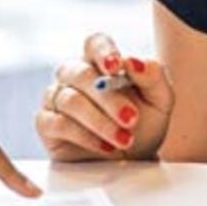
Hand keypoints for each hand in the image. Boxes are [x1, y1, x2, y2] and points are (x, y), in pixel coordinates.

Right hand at [35, 32, 173, 160]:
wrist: (134, 161)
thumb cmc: (144, 125)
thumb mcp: (160, 100)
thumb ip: (153, 76)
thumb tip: (133, 61)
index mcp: (101, 62)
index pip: (95, 44)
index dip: (103, 52)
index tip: (116, 67)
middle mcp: (75, 75)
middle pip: (81, 73)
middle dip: (108, 98)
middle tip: (131, 119)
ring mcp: (57, 98)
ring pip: (70, 100)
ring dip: (100, 122)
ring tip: (123, 140)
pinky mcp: (47, 124)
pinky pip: (58, 124)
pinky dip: (84, 136)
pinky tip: (105, 147)